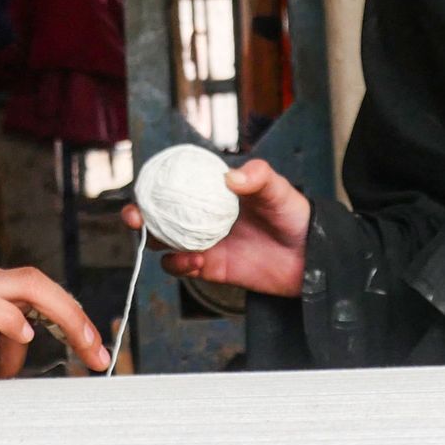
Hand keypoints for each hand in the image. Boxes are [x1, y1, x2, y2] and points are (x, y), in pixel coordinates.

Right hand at [0, 248, 109, 377]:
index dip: (56, 318)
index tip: (77, 346)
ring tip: (74, 356)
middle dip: (75, 319)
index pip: (25, 289)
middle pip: (38, 284)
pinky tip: (21, 340)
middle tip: (97, 352)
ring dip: (61, 323)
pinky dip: (12, 324)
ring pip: (28, 289)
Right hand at [120, 159, 310, 296]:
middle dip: (139, 214)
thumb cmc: (295, 216)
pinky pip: (183, 267)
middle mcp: (203, 215)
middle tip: (133, 216)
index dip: (154, 182)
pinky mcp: (211, 267)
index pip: (176, 182)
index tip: (143, 184)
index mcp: (214, 191)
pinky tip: (193, 260)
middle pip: (160, 213)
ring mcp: (205, 241)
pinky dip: (179, 265)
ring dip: (155, 241)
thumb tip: (231, 177)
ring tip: (161, 240)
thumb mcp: (279, 190)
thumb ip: (258, 177)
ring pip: (165, 241)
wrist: (311, 259)